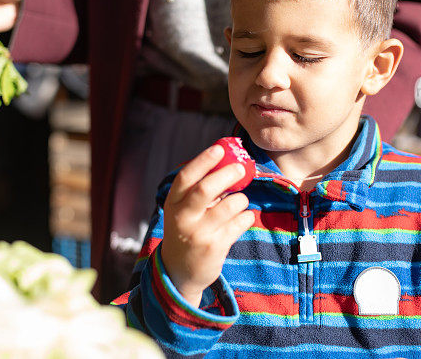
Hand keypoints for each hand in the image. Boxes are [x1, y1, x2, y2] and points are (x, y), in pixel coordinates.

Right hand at [161, 144, 255, 307]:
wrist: (179, 272)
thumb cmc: (187, 231)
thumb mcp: (183, 210)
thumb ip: (199, 190)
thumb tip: (228, 164)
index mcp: (173, 203)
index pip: (186, 177)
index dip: (203, 160)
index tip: (219, 148)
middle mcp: (183, 218)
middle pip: (206, 189)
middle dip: (227, 175)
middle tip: (241, 168)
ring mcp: (198, 234)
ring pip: (229, 206)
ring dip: (241, 199)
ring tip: (240, 201)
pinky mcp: (215, 248)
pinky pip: (240, 223)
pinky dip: (247, 216)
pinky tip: (244, 217)